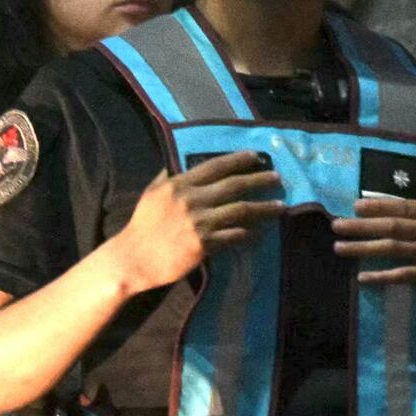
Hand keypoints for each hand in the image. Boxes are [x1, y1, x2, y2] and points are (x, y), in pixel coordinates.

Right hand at [109, 154, 280, 293]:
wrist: (133, 258)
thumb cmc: (143, 226)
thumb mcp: (151, 194)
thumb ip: (167, 177)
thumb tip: (177, 164)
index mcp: (178, 185)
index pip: (215, 166)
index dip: (239, 160)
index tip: (257, 157)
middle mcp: (191, 200)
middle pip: (234, 186)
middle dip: (259, 180)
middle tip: (278, 178)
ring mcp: (199, 223)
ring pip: (241, 210)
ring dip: (265, 208)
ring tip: (282, 206)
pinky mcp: (205, 244)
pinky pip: (236, 236)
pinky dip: (251, 233)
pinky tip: (262, 231)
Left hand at [331, 189, 415, 296]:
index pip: (403, 207)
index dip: (377, 206)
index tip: (355, 205)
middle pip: (389, 226)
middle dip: (360, 226)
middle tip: (336, 225)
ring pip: (390, 248)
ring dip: (362, 248)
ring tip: (339, 248)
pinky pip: (402, 275)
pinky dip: (382, 276)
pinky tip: (363, 278)